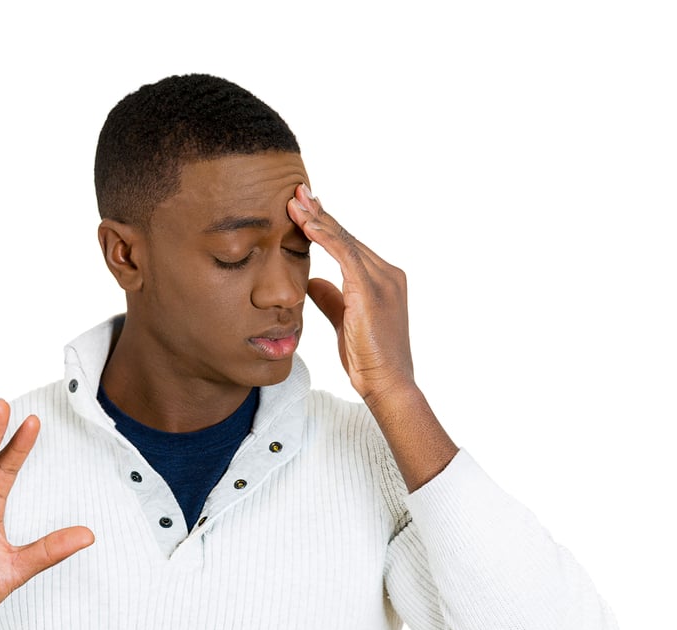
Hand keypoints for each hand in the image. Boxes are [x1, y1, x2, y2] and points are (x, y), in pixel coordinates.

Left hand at [288, 184, 414, 408]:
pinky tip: (308, 225)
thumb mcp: (343, 320)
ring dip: (318, 219)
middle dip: (320, 213)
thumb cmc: (368, 358)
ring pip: (345, 241)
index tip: (304, 208)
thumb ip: (330, 297)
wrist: (387, 383)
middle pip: (347, 236)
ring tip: (295, 202)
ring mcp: (383, 280)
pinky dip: (326, 238)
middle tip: (297, 191)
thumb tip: (311, 280)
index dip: (325, 225)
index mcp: (382, 279)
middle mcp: (387, 274)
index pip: (348, 244)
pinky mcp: (372, 291)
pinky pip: (345, 256)